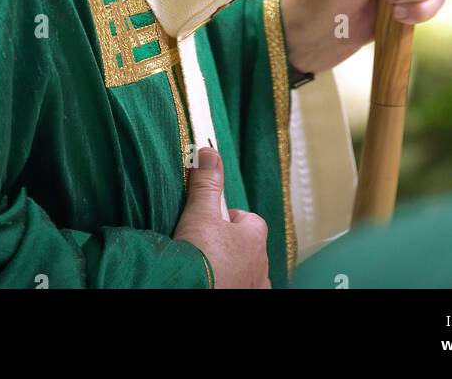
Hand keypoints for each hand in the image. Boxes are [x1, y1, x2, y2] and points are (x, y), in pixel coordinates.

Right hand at [173, 147, 270, 288]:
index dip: (229, 219)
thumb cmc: (200, 258)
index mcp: (254, 239)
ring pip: (247, 271)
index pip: (250, 220)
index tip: (211, 222)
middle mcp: (261, 265)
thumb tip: (209, 152)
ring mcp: (255, 287)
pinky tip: (215, 283)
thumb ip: (206, 184)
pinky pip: (244, 288)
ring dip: (232, 268)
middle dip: (230, 245)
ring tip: (209, 268)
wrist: (190, 292)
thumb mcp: (199, 214)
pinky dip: (232, 284)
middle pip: (248, 246)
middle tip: (205, 246)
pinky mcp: (247, 299)